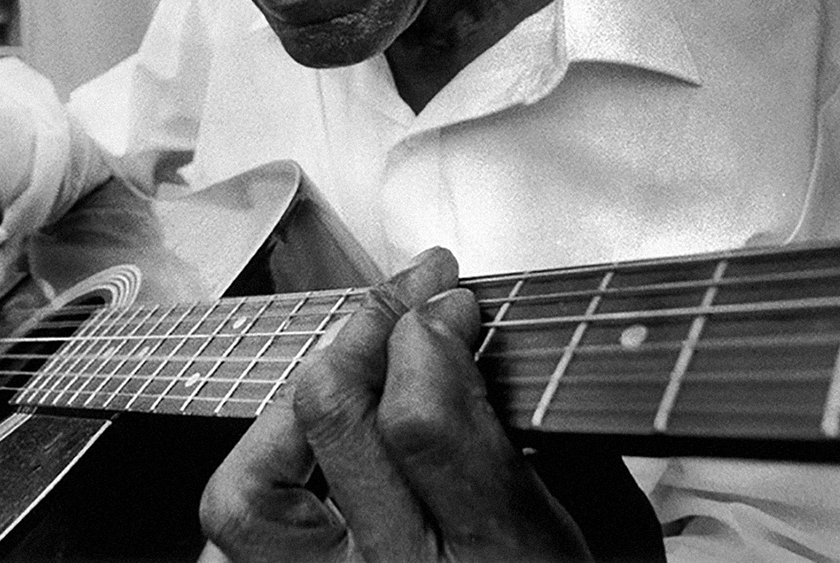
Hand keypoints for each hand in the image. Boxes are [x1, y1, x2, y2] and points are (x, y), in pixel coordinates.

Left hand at [199, 248, 661, 562]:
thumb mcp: (598, 519)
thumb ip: (523, 430)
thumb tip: (452, 331)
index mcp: (500, 562)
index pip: (422, 421)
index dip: (428, 332)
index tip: (450, 301)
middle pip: (333, 421)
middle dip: (365, 332)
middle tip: (401, 308)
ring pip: (247, 491)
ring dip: (284, 411)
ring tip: (340, 377)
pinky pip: (241, 540)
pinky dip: (263, 476)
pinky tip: (308, 448)